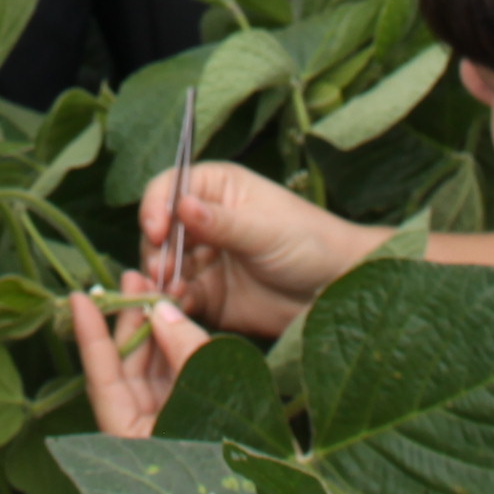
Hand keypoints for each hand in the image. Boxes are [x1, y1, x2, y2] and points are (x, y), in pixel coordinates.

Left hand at [69, 274, 212, 438]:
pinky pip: (169, 377)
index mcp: (132, 445)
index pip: (102, 382)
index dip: (91, 338)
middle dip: (127, 323)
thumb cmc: (238, 460)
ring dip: (149, 329)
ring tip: (150, 288)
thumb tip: (163, 311)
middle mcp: (140, 436)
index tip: (80, 298)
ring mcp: (162, 426)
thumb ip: (187, 352)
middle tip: (132, 280)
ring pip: (147, 371)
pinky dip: (169, 346)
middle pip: (123, 371)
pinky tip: (171, 316)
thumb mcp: (210, 397)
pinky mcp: (184, 420)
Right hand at [139, 162, 378, 337]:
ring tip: (169, 292)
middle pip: (160, 230)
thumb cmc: (310, 242)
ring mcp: (203, 259)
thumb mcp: (264, 229)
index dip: (156, 206)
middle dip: (156, 250)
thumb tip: (180, 204)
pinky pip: (180, 297)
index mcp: (216, 188)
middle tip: (162, 271)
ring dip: (161, 279)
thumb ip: (220, 222)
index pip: (171, 188)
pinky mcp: (208, 294)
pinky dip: (175, 302)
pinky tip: (180, 306)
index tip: (156, 230)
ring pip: (164, 266)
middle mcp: (204, 220)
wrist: (337, 290)